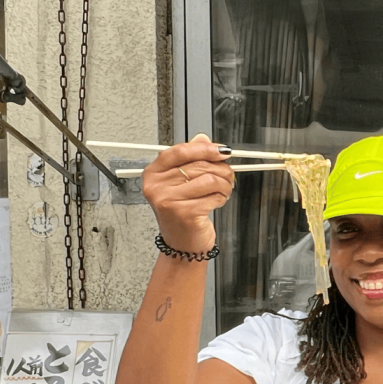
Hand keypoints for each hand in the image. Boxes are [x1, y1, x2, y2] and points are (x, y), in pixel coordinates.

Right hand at [142, 134, 235, 253]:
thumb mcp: (183, 183)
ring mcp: (169, 200)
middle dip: (221, 170)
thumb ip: (191, 159)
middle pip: (199, 165)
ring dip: (224, 185)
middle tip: (228, 177)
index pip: (180, 151)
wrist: (182, 245)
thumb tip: (203, 138)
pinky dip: (222, 198)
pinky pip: (214, 196)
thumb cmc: (183, 214)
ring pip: (210, 179)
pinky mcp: (184, 213)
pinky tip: (217, 202)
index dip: (204, 148)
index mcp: (154, 174)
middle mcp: (157, 186)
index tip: (222, 150)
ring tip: (223, 191)